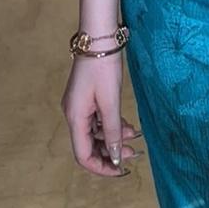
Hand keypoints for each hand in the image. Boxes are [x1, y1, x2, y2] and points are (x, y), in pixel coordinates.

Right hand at [61, 52, 142, 177]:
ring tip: (135, 135)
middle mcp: (73, 114)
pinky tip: (127, 125)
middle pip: (89, 145)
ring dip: (113, 137)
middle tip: (134, 153)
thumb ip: (111, 132)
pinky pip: (97, 119)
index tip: (121, 170)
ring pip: (95, 133)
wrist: (99, 37)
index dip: (101, 167)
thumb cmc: (103, 68)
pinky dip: (111, 125)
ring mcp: (79, 106)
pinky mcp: (86, 98)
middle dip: (110, 152)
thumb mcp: (110, 102)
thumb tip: (114, 157)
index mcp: (75, 118)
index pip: (83, 155)